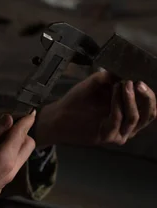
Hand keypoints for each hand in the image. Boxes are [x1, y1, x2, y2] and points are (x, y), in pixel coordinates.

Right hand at [0, 113, 35, 207]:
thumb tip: (9, 120)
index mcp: (5, 159)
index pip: (21, 134)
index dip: (26, 121)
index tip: (31, 111)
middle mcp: (10, 172)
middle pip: (27, 147)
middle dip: (22, 133)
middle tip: (5, 125)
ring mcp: (4, 183)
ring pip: (18, 159)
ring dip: (13, 146)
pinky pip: (8, 169)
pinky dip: (4, 158)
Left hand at [35, 71, 156, 147]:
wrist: (58, 115)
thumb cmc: (78, 101)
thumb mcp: (96, 84)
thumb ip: (110, 78)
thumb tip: (126, 71)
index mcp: (129, 114)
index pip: (150, 107)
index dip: (149, 94)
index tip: (140, 80)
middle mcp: (127, 126)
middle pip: (148, 115)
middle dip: (146, 97)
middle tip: (137, 83)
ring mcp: (118, 133)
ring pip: (134, 117)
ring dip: (130, 98)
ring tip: (123, 84)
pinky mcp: (107, 137)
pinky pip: (118, 119)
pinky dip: (117, 104)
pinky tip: (114, 91)